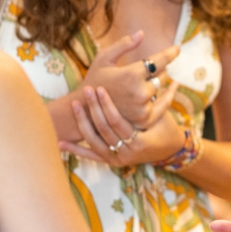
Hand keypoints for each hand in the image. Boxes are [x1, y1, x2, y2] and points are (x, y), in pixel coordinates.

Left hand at [60, 85, 186, 166]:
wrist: (169, 150)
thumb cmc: (166, 127)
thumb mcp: (162, 113)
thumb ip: (155, 97)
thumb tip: (160, 69)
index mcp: (139, 141)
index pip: (117, 121)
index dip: (106, 104)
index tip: (99, 88)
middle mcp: (127, 152)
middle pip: (104, 128)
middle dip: (93, 108)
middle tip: (87, 90)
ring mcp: (118, 159)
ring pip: (94, 140)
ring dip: (82, 122)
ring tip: (75, 105)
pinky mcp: (111, 162)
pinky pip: (91, 156)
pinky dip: (76, 150)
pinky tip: (61, 143)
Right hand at [82, 32, 179, 127]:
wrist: (85, 111)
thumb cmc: (93, 80)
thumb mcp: (104, 58)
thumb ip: (124, 44)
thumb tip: (142, 33)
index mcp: (131, 75)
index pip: (159, 61)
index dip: (170, 53)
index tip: (177, 48)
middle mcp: (140, 93)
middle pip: (160, 76)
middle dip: (157, 70)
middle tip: (150, 68)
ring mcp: (143, 109)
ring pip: (160, 90)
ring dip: (156, 84)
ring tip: (148, 80)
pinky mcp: (144, 120)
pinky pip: (162, 105)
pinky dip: (165, 97)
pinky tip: (171, 89)